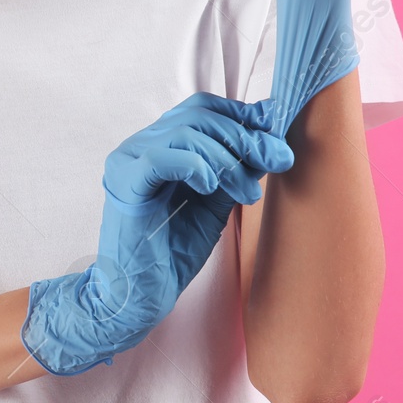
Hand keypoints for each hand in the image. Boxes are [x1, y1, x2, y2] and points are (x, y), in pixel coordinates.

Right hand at [21, 94, 294, 375]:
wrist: (139, 294)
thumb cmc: (172, 251)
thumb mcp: (215, 203)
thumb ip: (235, 170)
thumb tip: (270, 141)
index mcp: (159, 144)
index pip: (202, 109)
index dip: (242, 115)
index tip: (275, 135)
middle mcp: (140, 145)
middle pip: (199, 116)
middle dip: (246, 137)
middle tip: (277, 160)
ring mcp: (128, 161)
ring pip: (187, 133)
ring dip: (229, 160)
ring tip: (247, 193)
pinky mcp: (125, 183)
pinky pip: (162, 158)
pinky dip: (195, 166)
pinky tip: (210, 187)